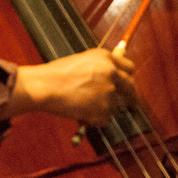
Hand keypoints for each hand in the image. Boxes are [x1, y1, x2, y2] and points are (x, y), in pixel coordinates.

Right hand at [8, 46, 135, 125]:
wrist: (46, 86)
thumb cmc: (56, 74)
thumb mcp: (81, 62)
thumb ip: (99, 68)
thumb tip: (111, 80)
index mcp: (106, 57)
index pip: (129, 68)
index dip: (128, 78)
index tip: (127, 86)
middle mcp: (112, 72)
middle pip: (130, 88)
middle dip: (129, 98)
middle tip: (126, 105)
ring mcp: (109, 91)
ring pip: (117, 106)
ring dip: (105, 110)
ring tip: (83, 106)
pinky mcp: (104, 109)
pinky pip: (105, 119)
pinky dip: (95, 120)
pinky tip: (80, 113)